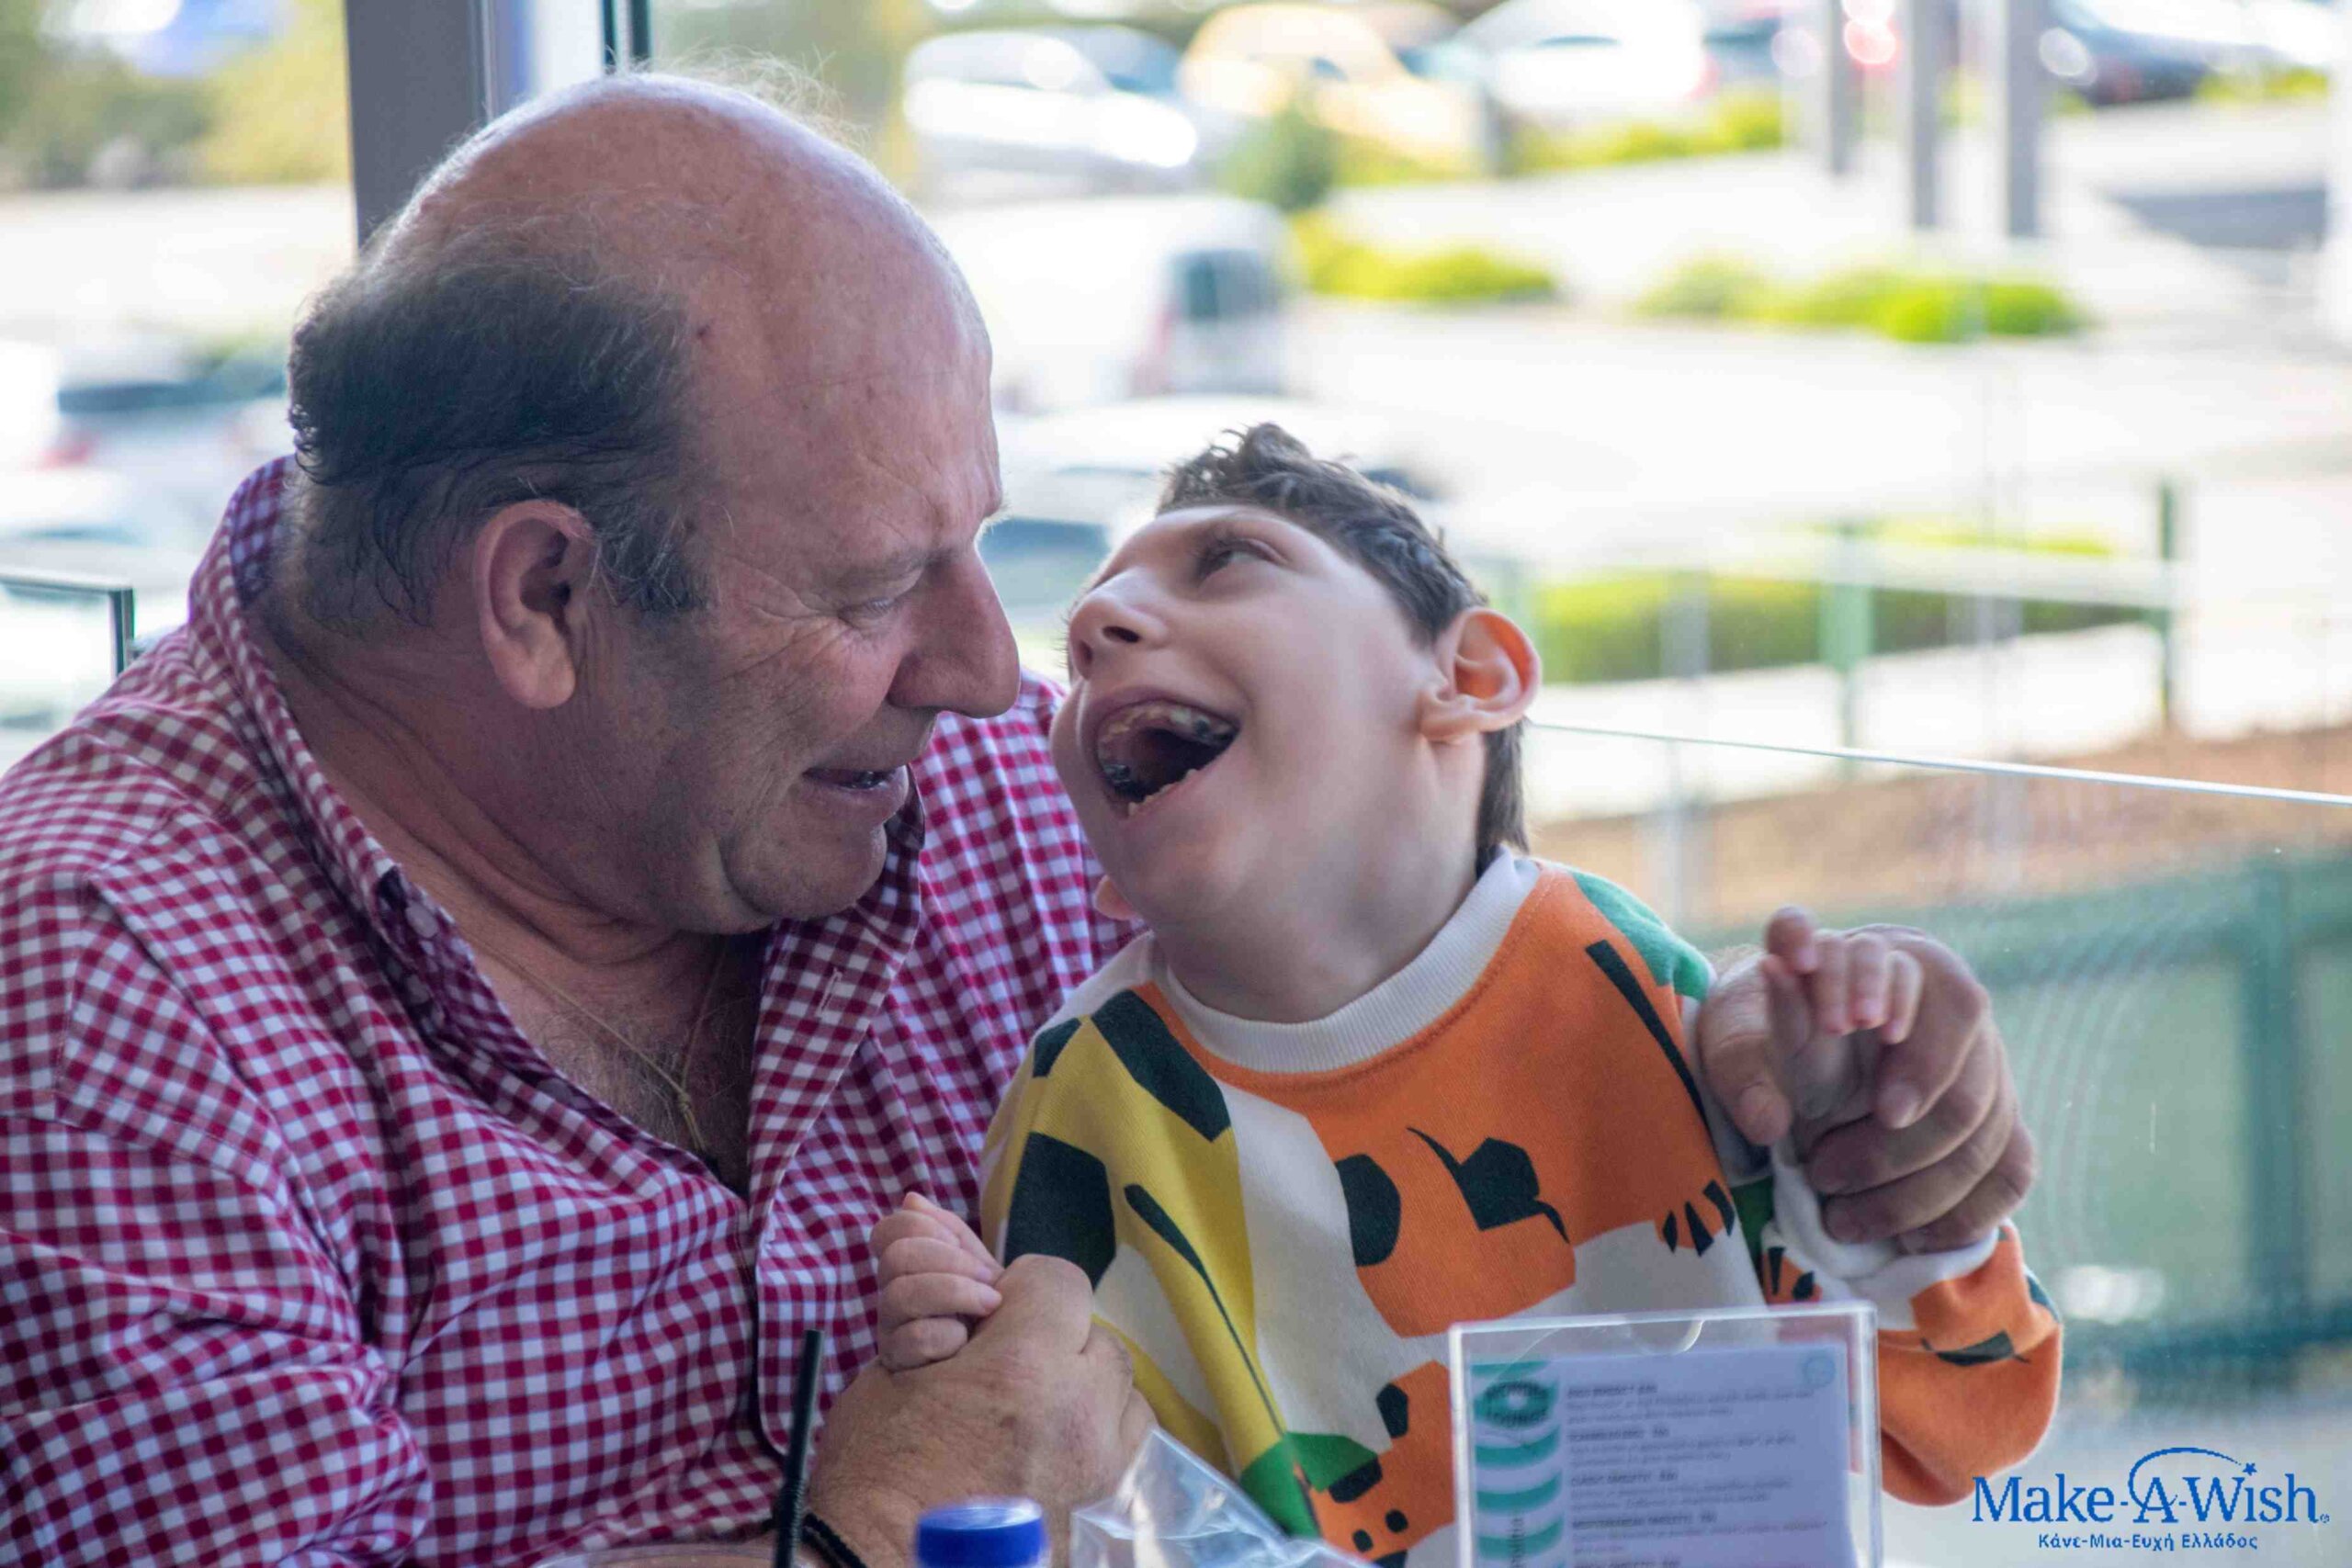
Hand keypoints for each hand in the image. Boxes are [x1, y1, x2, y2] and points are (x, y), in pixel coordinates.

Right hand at [809, 1254, 1154, 1567]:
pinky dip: (1096, 1437)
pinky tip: (1049, 1449)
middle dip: (1054, 1339)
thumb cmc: (874, 1468)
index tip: (985, 1313)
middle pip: (1097, 1338)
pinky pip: (1123, 1451)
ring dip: (1084, 1388)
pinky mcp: (1103, 1514)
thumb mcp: (891, 1365)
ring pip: (1122, 1394)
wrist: (878, 1567)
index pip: (1058, 1279)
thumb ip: (929, 1296)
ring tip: (1030, 1409)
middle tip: (1002, 1366)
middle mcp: (1081, 1416)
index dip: (1019, 1289)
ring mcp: (1100, 1472)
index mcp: (1025, 1367)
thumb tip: (918, 1209)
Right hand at [872, 1192, 1003, 1370]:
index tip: (963, 1246)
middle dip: (949, 1261)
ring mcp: (889, 1330)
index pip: (887, 1231)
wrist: (1003, 1355)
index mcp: (905, 1267)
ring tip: (989, 1303)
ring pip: (900, 1296)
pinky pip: (914, 1338)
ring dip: (955, 1293)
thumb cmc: (985, 1307)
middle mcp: (890, 1295)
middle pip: (896, 1258)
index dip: (925, 1229)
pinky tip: (965, 1342)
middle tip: (986, 1278)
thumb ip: (948, 1231)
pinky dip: (948, 1335)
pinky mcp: (897, 1364)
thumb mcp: (975, 1264)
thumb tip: (911, 1199)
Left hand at [1695, 909, 2036, 1253]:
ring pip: (1981, 1131)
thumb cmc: (1766, 1033)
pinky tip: (1910, 1240)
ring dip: (1913, 1189)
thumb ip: (1745, 1069)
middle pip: (1958, 1083)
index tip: (1868, 1079)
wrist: (1804, 1049)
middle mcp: (1951, 999)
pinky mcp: (2001, 1114)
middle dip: (1891, 1144)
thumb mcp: (1737, 1041)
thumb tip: (1768, 1124)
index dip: (1899, 1038)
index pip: (1909, 982)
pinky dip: (1964, 1212)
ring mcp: (1987, 1059)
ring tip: (1840, 1218)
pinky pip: (2011, 1170)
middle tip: (1823, 1173)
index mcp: (1892, 958)